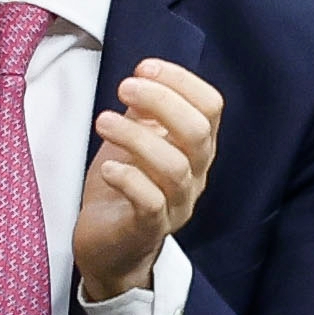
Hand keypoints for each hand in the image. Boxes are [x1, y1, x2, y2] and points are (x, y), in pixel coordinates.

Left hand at [74, 61, 224, 305]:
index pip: (211, 107)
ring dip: (136, 136)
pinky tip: (108, 168)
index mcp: (196, 149)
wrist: (107, 246)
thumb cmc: (124, 185)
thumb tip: (144, 75)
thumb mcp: (134, 139)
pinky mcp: (149, 229)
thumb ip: (145, 111)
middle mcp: (195, 176)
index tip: (144, 67)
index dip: (182, 81)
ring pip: (174, 166)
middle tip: (124, 88)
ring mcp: (175, 205)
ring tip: (102, 121)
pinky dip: (129, 179)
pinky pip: (150, 203)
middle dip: (161, 101)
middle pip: (199, 132)